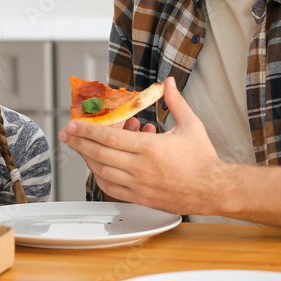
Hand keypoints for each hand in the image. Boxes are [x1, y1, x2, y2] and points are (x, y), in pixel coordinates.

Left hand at [59, 77, 226, 215]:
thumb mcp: (191, 125)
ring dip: (87, 158)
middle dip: (79, 143)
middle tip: (67, 134)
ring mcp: (138, 185)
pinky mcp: (139, 198)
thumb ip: (175, 102)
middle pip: (99, 155)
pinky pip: (111, 188)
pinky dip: (100, 176)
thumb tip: (168, 83)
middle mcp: (141, 168)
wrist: (213, 189)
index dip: (88, 131)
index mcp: (150, 148)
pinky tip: (98, 166)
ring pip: (102, 172)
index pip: (111, 138)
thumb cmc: (203, 159)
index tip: (74, 124)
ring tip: (80, 146)